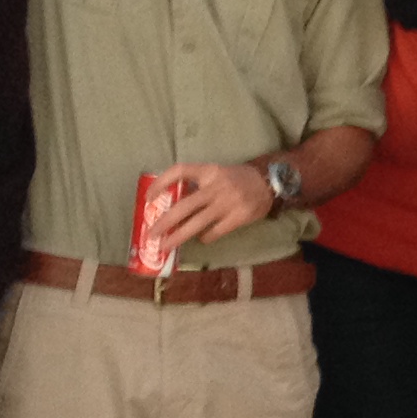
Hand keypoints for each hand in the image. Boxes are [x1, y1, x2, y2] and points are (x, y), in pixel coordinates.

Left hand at [149, 161, 272, 256]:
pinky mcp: (238, 217)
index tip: (148, 198)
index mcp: (208, 171)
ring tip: (165, 246)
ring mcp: (227, 203)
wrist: (268, 182)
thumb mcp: (216, 174)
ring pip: (196, 224)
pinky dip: (204, 237)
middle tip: (151, 233)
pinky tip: (201, 238)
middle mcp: (216, 187)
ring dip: (178, 237)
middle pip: (184, 206)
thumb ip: (197, 185)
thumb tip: (170, 204)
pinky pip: (214, 232)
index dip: (161, 183)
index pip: (180, 171)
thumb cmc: (236, 178)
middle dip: (164, 222)